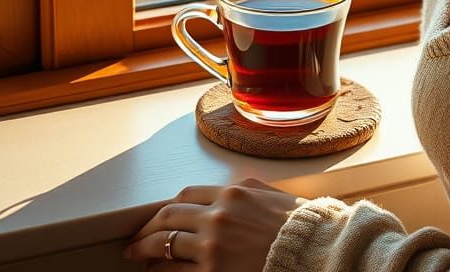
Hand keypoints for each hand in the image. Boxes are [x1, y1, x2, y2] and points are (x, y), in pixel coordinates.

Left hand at [123, 176, 308, 270]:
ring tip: (137, 256)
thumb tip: (227, 195)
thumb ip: (244, 193)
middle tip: (136, 239)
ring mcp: (213, 246)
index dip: (169, 207)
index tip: (160, 217)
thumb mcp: (270, 196)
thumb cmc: (299, 225)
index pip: (187, 195)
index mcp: (232, 193)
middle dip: (148, 228)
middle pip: (169, 217)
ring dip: (147, 250)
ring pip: (166, 245)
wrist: (313, 249)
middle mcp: (218, 215)